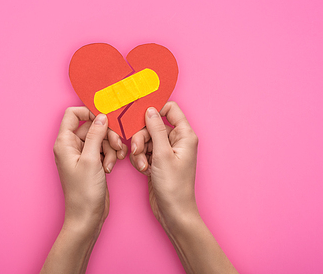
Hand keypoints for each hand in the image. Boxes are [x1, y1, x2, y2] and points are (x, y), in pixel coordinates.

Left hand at [42, 107, 127, 273]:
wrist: (87, 217)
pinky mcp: (92, 163)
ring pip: (100, 138)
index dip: (89, 113)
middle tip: (116, 145)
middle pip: (92, 127)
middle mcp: (71, 146)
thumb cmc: (83, 192)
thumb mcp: (92, 160)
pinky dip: (111, 155)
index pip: (73, 114)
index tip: (104, 120)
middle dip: (107, 134)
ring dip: (111, 146)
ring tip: (114, 160)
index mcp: (65, 142)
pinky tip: (112, 166)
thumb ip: (96, 134)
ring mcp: (82, 155)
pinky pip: (103, 149)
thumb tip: (101, 116)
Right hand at [129, 102, 237, 273]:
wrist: (173, 212)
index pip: (170, 109)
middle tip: (137, 150)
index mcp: (185, 135)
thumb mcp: (162, 154)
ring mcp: (167, 151)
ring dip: (140, 150)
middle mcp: (177, 141)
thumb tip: (149, 109)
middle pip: (153, 125)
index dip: (155, 111)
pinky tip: (144, 170)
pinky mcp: (159, 161)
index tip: (140, 117)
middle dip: (142, 137)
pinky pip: (145, 151)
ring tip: (143, 165)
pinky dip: (141, 159)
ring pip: (146, 139)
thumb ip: (155, 129)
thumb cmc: (173, 186)